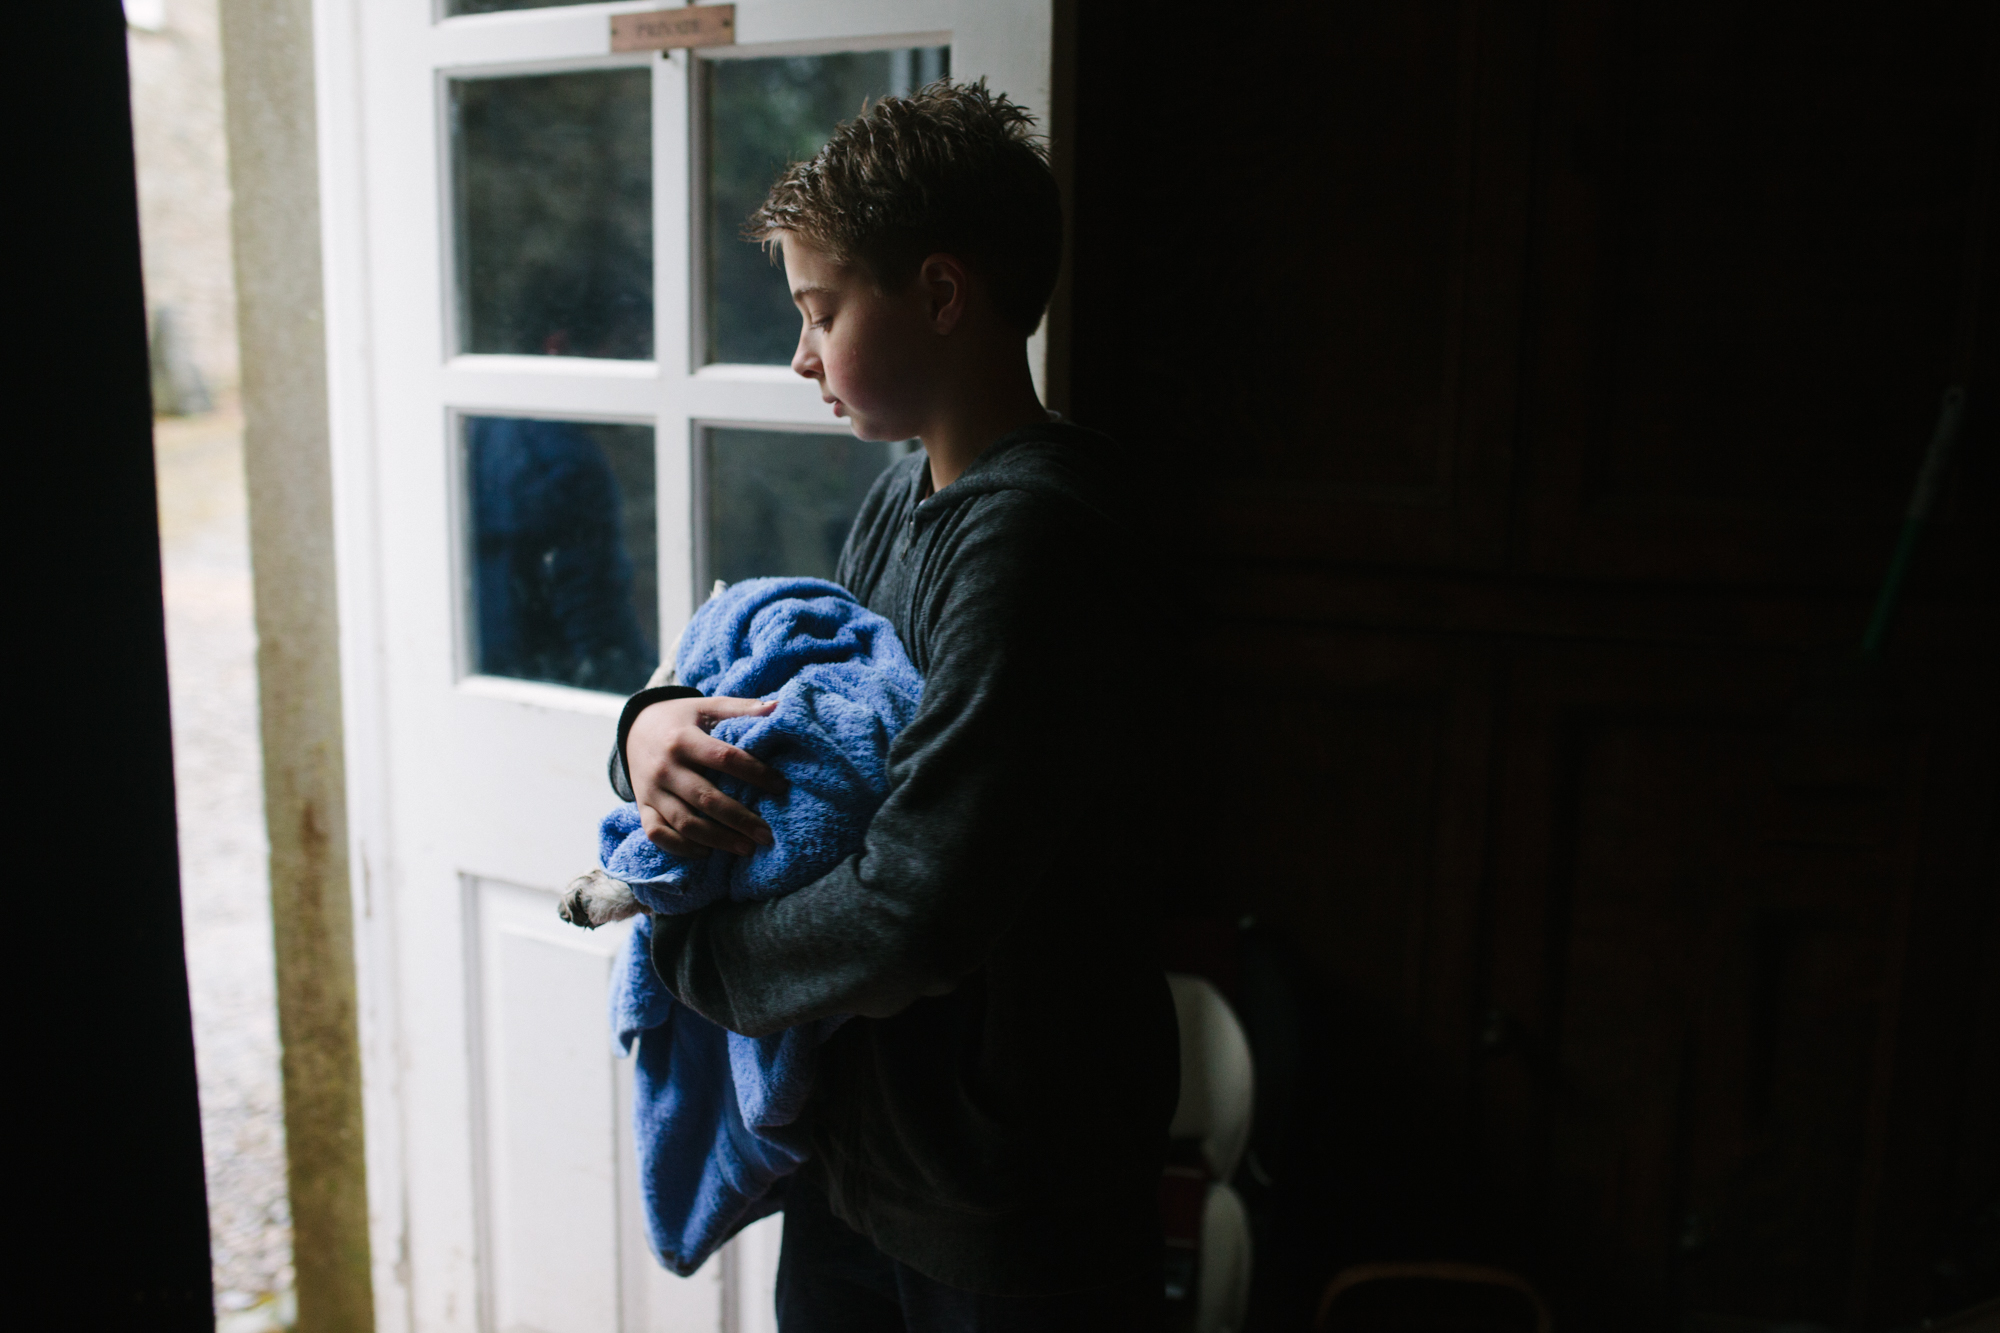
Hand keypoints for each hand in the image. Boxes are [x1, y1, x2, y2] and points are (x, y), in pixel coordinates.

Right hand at [627, 696, 787, 856]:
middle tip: (767, 835)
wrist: (636, 728)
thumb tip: (779, 706)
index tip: (781, 786)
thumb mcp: (708, 707)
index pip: (724, 758)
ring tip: (747, 849)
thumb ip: (742, 708)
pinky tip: (707, 852)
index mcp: (683, 739)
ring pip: (684, 823)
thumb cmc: (682, 719)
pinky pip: (658, 835)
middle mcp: (665, 767)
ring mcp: (651, 791)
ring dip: (717, 840)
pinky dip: (682, 848)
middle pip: (706, 798)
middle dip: (740, 819)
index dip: (755, 773)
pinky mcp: (643, 808)